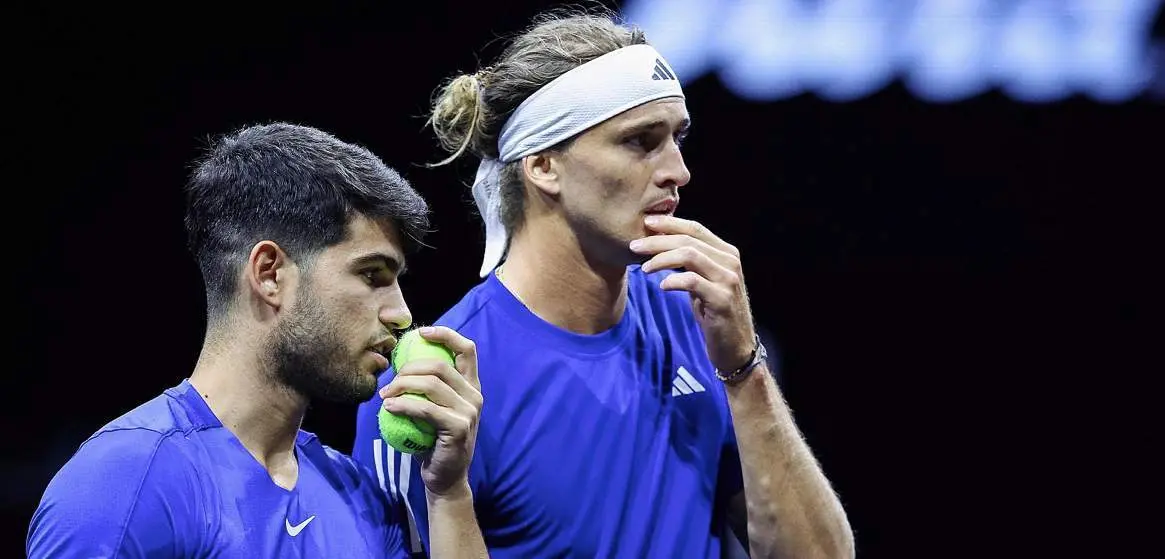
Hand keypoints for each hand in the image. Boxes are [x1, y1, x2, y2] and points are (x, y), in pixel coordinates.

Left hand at [379, 326, 482, 496]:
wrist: (445, 478)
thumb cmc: (434, 441)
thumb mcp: (435, 410)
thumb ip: (429, 388)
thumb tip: (400, 363)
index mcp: (471, 386)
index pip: (467, 349)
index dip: (446, 334)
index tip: (422, 333)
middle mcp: (475, 396)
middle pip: (440, 366)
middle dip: (410, 368)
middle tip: (390, 380)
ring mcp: (469, 412)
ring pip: (431, 385)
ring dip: (402, 386)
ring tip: (385, 395)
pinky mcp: (458, 428)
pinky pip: (425, 409)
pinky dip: (403, 405)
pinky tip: (389, 407)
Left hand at [631, 215, 756, 370]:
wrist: (735, 347)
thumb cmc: (714, 312)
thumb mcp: (703, 281)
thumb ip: (691, 261)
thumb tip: (660, 242)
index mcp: (726, 253)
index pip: (695, 229)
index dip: (669, 223)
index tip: (645, 223)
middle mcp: (730, 262)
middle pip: (689, 240)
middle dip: (657, 241)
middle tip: (634, 246)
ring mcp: (728, 280)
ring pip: (690, 255)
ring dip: (661, 259)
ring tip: (644, 268)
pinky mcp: (722, 299)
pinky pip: (692, 281)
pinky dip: (673, 280)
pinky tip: (662, 286)